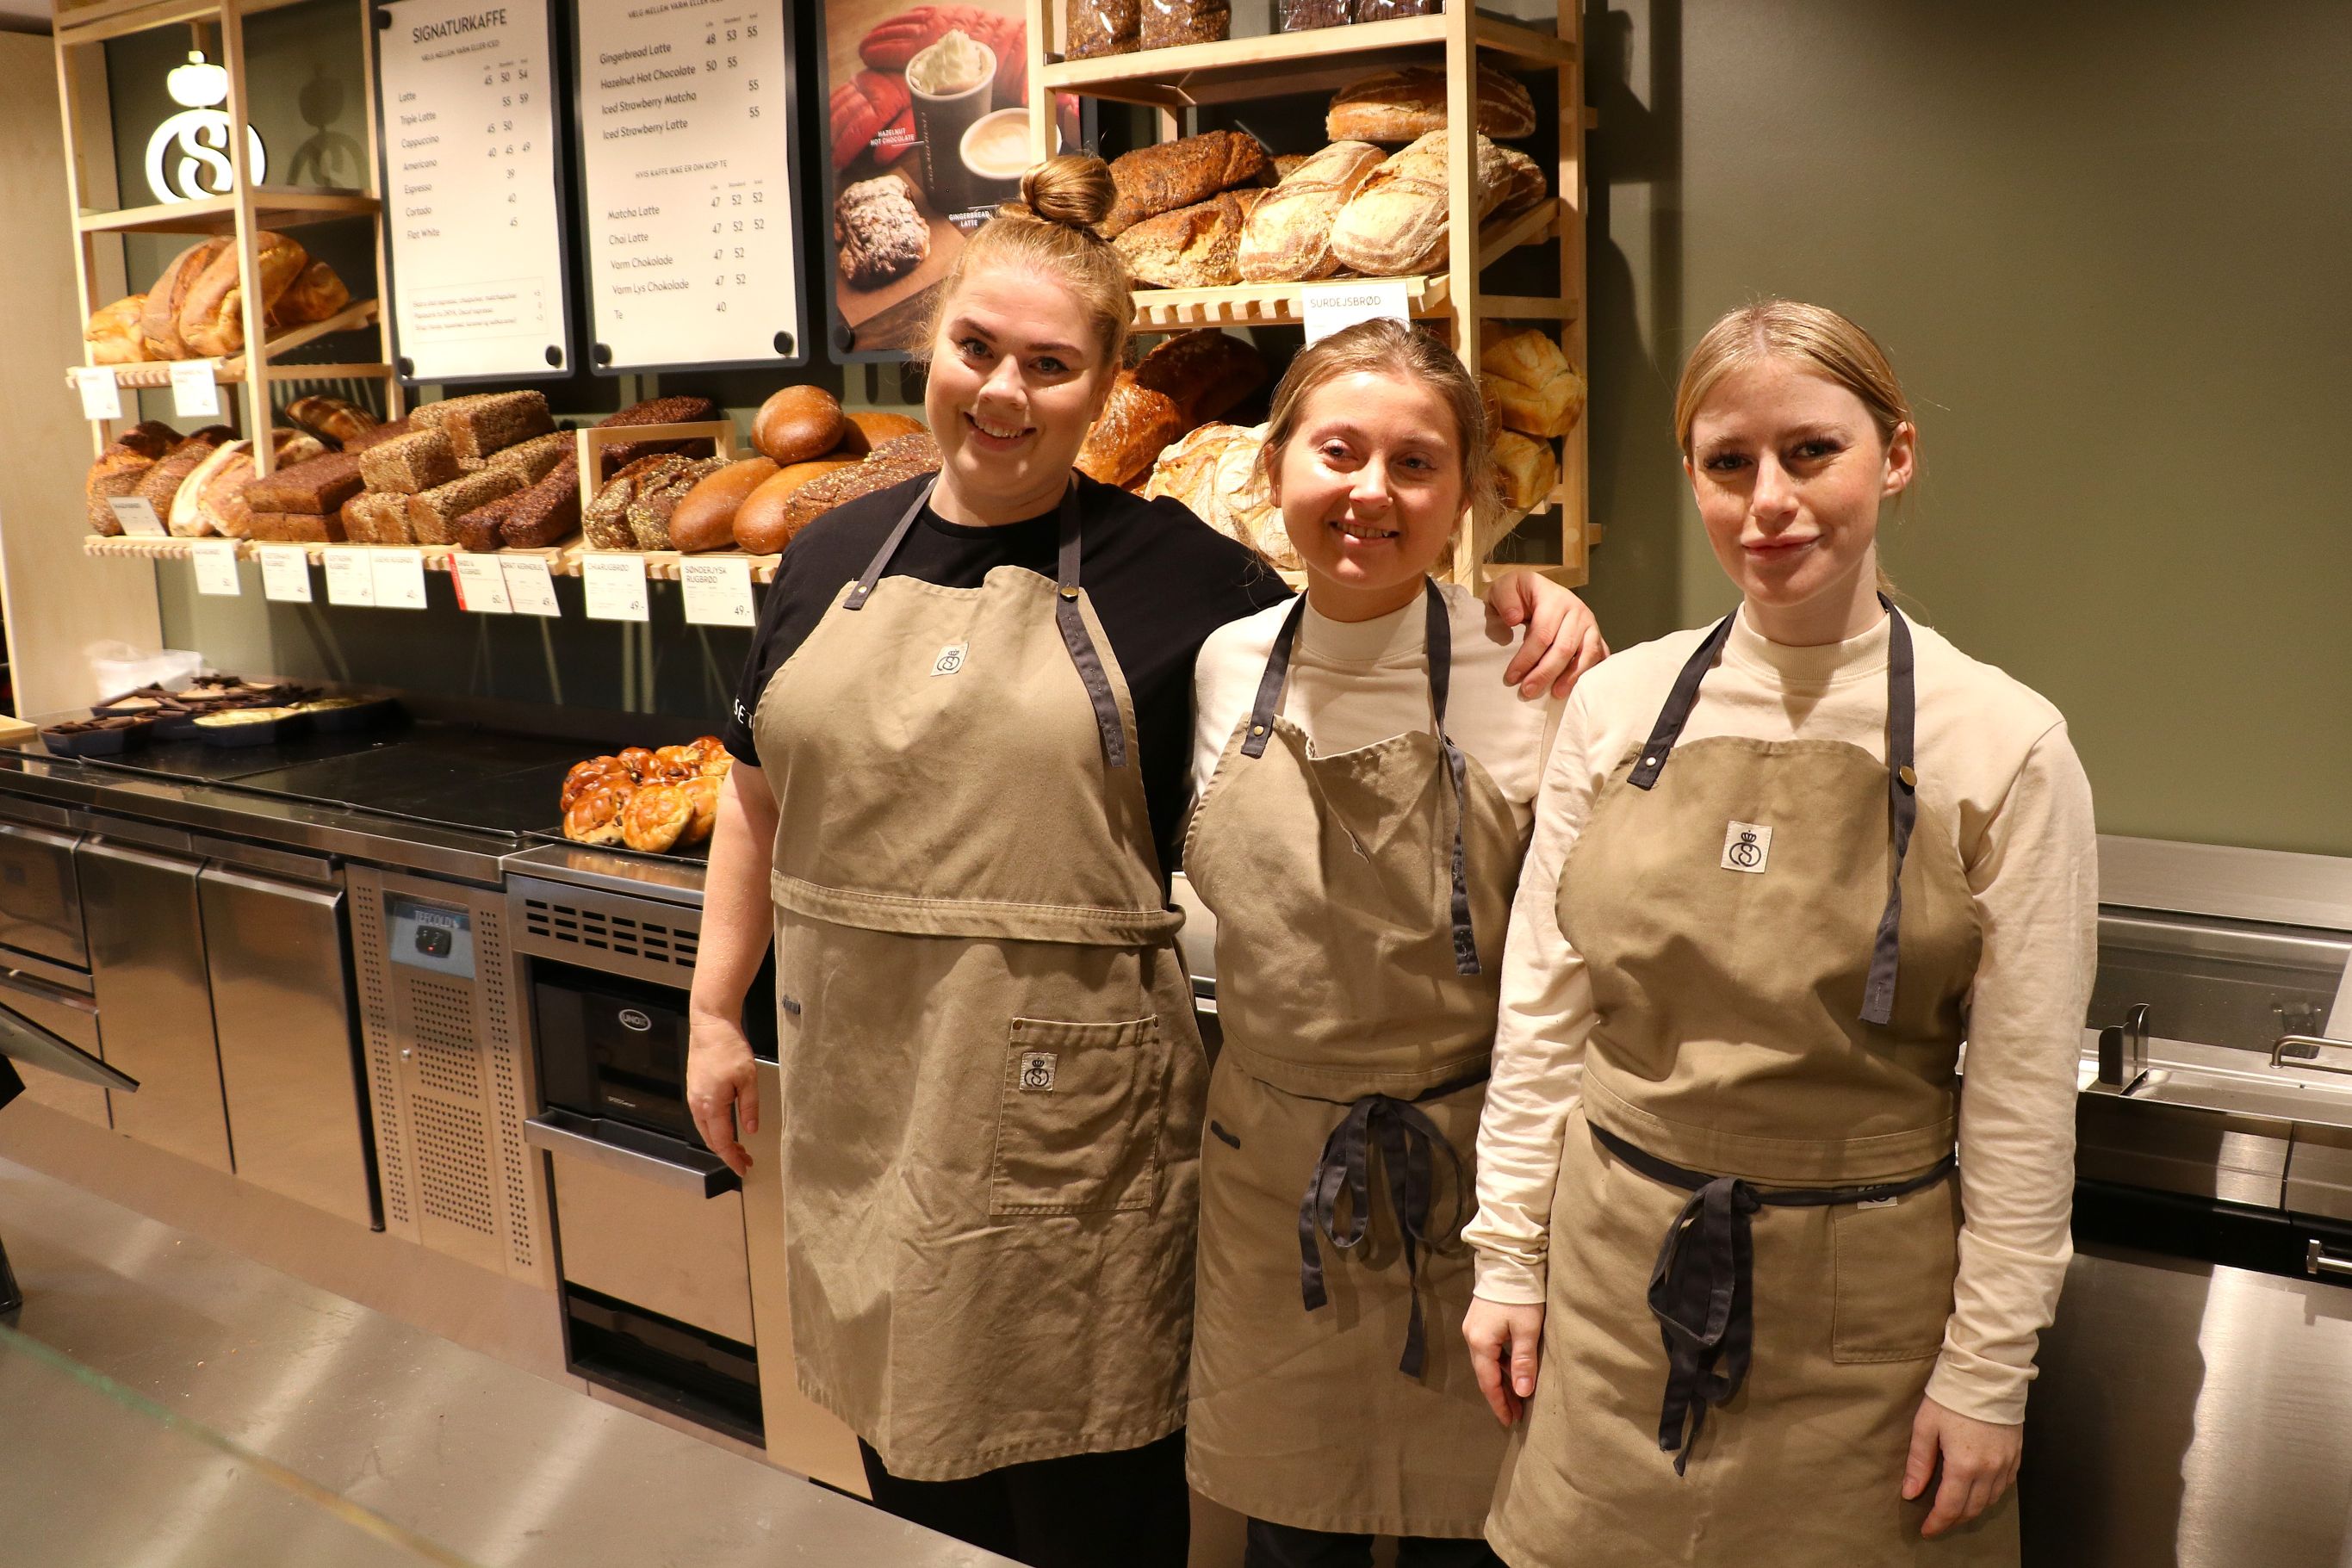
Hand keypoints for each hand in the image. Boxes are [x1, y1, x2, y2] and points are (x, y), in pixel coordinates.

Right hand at [686, 1010, 759, 1177]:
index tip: (743, 1168)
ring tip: (739, 1146)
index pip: (721, 1142)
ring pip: (705, 1130)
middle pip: (711, 1139)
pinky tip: (727, 1127)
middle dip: (727, 1153)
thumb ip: (750, 1107)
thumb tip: (750, 1130)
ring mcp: (693, 1097)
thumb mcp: (748, 1078)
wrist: (710, 1026)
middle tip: (746, 1159)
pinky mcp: (694, 1089)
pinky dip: (714, 1128)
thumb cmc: (729, 1048)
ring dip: (721, 1141)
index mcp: (711, 1105)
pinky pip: (703, 1118)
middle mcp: (698, 1105)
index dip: (732, 1158)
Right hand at [1463, 1297, 1545, 1425]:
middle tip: (1517, 1414)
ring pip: (1486, 1363)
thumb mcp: (1527, 1330)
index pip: (1488, 1382)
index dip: (1500, 1403)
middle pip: (1485, 1375)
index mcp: (1480, 1343)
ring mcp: (1473, 1328)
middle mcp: (1471, 1338)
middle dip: (1500, 1396)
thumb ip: (1523, 1362)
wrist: (1508, 1262)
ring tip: (1518, 1396)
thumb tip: (1523, 1393)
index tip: (1511, 1421)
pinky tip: (1512, 1370)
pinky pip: (1488, 1351)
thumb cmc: (1520, 1297)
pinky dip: (1500, 1365)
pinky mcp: (1480, 1321)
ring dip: (1501, 1381)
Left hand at [1487, 569, 1608, 699]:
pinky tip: (1577, 688)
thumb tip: (1514, 619)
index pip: (1542, 633)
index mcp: (1553, 598)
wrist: (1535, 590)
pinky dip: (1589, 673)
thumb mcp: (1502, 589)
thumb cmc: (1517, 595)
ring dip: (1570, 677)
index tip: (1512, 677)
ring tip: (1555, 694)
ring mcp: (1590, 623)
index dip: (1527, 658)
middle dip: (1545, 673)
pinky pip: (1599, 657)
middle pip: (1564, 647)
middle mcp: (1577, 609)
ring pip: (1586, 654)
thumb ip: (1504, 600)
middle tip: (1527, 691)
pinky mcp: (1596, 635)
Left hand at [1903, 1395, 2021, 1537]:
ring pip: (1991, 1500)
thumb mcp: (1925, 1426)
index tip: (1926, 1530)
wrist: (1987, 1374)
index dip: (1938, 1523)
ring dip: (1973, 1510)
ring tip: (1956, 1511)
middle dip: (1954, 1520)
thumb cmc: (1951, 1397)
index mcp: (1964, 1466)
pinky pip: (2005, 1485)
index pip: (1950, 1507)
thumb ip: (1919, 1463)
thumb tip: (1910, 1493)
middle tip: (1939, 1523)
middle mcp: (1989, 1470)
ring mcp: (2006, 1463)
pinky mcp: (2016, 1454)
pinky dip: (1991, 1495)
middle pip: (1972, 1508)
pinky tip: (1979, 1492)